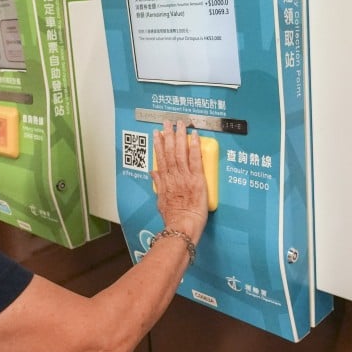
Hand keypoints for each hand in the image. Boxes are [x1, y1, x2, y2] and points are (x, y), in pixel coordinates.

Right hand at [150, 120, 208, 240]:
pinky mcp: (197, 180)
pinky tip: (194, 136)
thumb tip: (154, 172)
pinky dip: (194, 146)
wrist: (182, 228)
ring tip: (180, 124)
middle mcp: (174, 176)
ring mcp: (185, 177)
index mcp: (165, 181)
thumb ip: (158, 184)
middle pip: (170, 152)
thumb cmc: (174, 218)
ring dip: (180, 136)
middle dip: (168, 135)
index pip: (161, 158)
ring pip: (181, 152)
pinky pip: (196, 159)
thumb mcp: (161, 201)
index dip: (158, 144)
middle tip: (168, 123)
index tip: (157, 134)